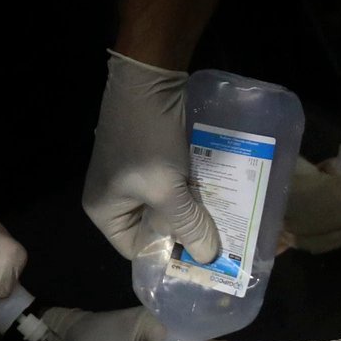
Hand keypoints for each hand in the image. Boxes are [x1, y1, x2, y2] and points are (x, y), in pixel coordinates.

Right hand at [83, 53, 222, 263]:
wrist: (149, 75)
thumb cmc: (146, 137)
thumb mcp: (166, 187)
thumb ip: (188, 225)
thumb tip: (210, 257)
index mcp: (105, 212)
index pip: (139, 251)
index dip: (171, 258)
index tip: (207, 265)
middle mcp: (117, 198)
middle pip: (158, 230)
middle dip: (191, 236)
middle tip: (229, 248)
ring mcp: (136, 176)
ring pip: (173, 207)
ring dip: (200, 213)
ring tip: (235, 226)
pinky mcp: (155, 157)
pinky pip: (179, 185)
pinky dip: (199, 191)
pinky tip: (227, 199)